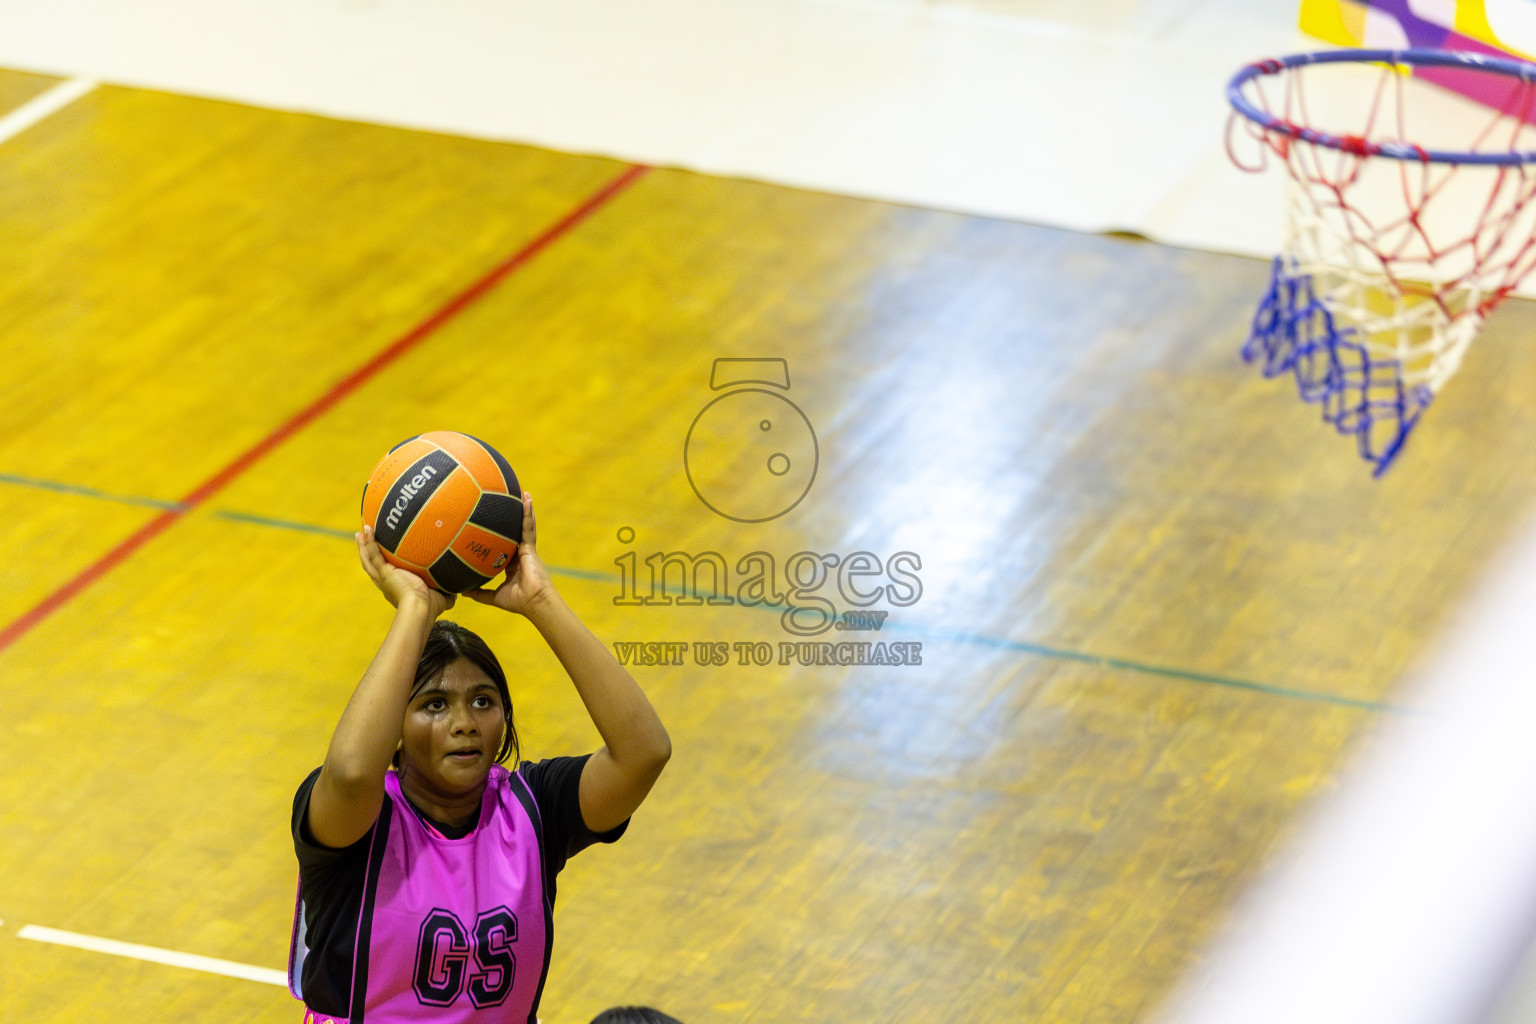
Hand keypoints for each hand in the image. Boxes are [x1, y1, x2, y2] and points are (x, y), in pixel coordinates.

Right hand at [357, 525, 455, 617]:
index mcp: (397, 587)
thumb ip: (448, 591)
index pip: (389, 571)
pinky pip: (373, 555)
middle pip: (373, 563)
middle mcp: (387, 582)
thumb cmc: (431, 607)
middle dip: (369, 550)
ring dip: (364, 544)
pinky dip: (368, 543)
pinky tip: (365, 531)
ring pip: (369, 558)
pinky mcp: (384, 572)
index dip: (385, 562)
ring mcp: (383, 577)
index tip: (384, 552)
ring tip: (363, 530)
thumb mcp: (441, 596)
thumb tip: (459, 588)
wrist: (421, 608)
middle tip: (365, 538)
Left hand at [465, 492, 553, 615]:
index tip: (493, 524)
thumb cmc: (518, 601)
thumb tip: (461, 591)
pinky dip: (527, 514)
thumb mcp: (493, 597)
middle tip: (508, 502)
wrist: (534, 602)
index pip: (505, 545)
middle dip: (514, 518)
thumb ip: (479, 593)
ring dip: (524, 510)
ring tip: (522, 494)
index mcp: (512, 564)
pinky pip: (528, 527)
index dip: (500, 535)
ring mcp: (526, 549)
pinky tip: (526, 500)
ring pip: (524, 526)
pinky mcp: (530, 547)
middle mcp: (519, 554)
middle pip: (515, 531)